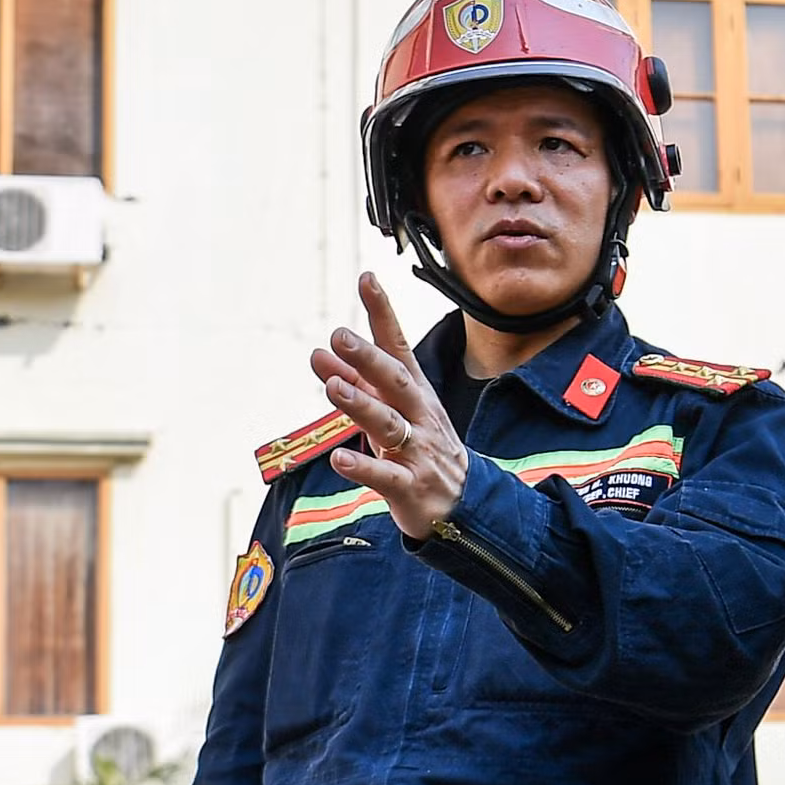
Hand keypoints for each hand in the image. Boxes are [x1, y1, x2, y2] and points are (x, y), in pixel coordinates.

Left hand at [311, 272, 466, 540]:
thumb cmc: (420, 448)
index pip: (398, 346)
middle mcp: (419, 415)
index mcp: (414, 392)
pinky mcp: (411, 487)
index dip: (382, 313)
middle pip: (395, 380)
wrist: (463, 505)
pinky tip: (339, 458)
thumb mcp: (393, 411)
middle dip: (368, 358)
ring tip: (332, 386)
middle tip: (340, 335)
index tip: (366, 279)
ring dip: (360, 404)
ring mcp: (417, 451)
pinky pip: (385, 477)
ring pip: (388, 423)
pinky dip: (363, 467)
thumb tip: (321, 353)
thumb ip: (358, 384)